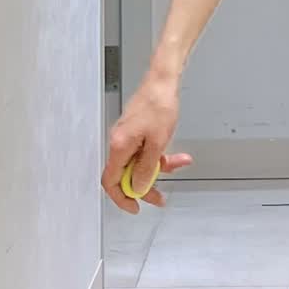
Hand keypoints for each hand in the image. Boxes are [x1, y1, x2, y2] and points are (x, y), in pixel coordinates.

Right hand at [102, 71, 193, 212]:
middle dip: (144, 187)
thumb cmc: (159, 105)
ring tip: (177, 165)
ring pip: (137, 164)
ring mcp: (126, 138)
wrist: (162, 81)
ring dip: (157, 169)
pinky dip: (158, 157)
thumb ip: (145, 169)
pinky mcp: (135, 133)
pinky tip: (176, 156)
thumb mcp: (157, 143)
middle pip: (125, 176)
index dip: (121, 198)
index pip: (110, 181)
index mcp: (119, 146)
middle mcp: (118, 143)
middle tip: (159, 197)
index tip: (134, 207)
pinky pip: (143, 153)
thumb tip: (136, 188)